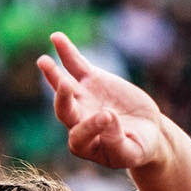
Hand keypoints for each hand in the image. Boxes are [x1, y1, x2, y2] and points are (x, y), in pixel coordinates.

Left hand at [37, 32, 170, 171]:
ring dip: (53, 73)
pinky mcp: (91, 80)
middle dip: (62, 98)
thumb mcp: (131, 153)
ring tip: (43, 61)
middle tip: (65, 85)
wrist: (147, 131)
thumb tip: (107, 117)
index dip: (91, 126)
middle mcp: (78, 121)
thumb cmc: (138, 148)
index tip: (110, 117)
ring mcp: (83, 98)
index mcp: (85, 144)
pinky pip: (76, 65)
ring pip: (64, 85)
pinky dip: (67, 52)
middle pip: (64, 110)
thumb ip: (117, 142)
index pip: (79, 136)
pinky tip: (56, 38)